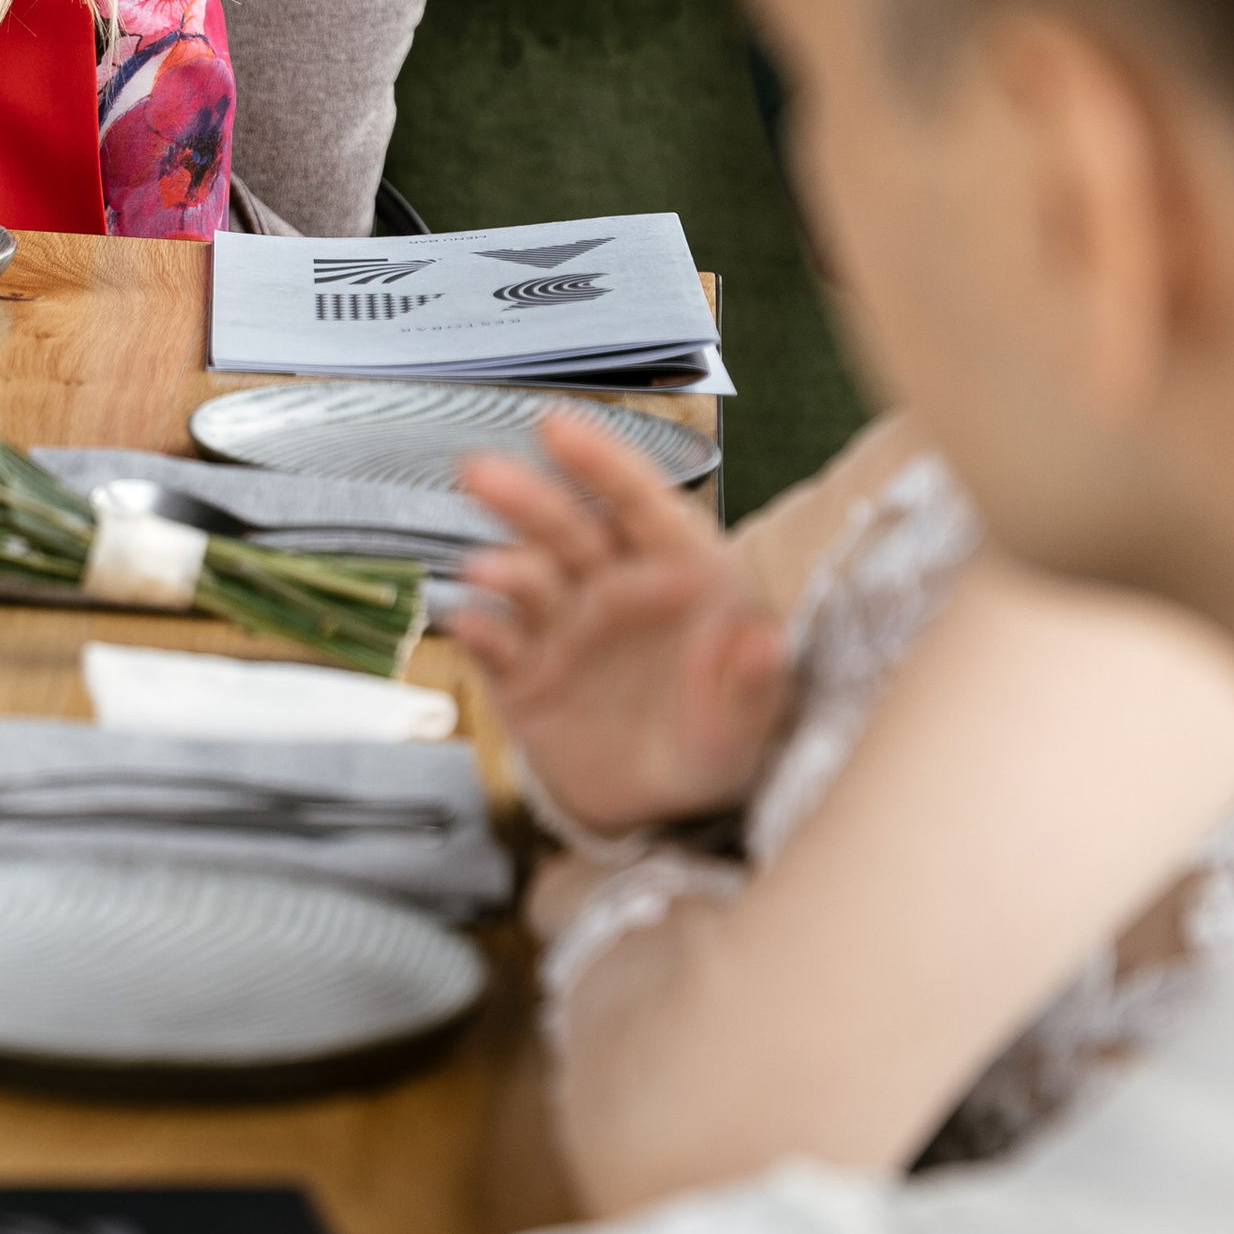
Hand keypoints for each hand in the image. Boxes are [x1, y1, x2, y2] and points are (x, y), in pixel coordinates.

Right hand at [447, 408, 789, 833]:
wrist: (662, 806)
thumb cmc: (716, 740)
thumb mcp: (750, 721)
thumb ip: (757, 682)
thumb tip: (766, 642)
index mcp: (680, 574)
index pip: (642, 505)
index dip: (601, 461)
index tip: (555, 427)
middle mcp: (615, 588)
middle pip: (568, 529)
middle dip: (525, 498)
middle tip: (479, 472)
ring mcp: (564, 628)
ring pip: (527, 578)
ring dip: (504, 568)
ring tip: (484, 570)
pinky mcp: (523, 675)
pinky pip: (496, 645)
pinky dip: (478, 631)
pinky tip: (467, 621)